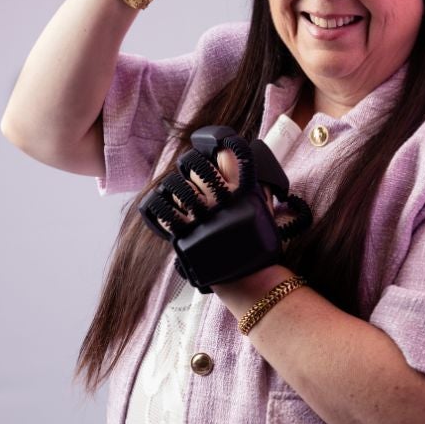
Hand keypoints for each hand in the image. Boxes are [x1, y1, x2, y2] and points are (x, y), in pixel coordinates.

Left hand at [139, 127, 309, 290]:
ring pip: (177, 185)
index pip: (230, 154)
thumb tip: (245, 167)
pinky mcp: (185, 235)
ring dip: (176, 183)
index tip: (214, 143)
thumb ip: (257, 189)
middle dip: (192, 162)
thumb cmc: (257, 247)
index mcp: (246, 194)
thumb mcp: (265, 212)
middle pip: (197, 166)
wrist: (248, 280)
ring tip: (180, 188)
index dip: (220, 143)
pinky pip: (161, 210)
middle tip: (194, 168)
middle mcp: (223, 203)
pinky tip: (164, 204)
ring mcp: (203, 218)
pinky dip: (158, 204)